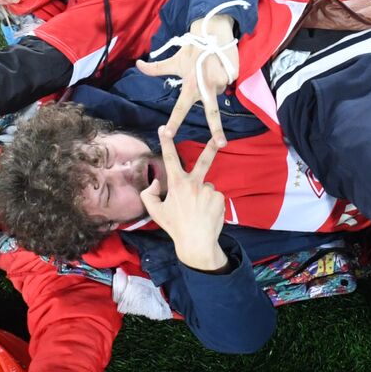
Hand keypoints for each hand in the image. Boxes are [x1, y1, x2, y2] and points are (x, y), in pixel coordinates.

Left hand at [134, 13, 238, 144]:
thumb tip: (138, 64)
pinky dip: (223, 77)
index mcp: (190, 84)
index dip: (174, 122)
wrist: (212, 30)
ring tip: (211, 67)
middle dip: (217, 130)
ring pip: (218, 91)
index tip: (167, 135)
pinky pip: (227, 82)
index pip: (180, 107)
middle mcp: (206, 85)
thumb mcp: (175, 60)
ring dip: (215, 84)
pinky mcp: (233, 75)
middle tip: (221, 144)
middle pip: (211, 112)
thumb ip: (156, 68)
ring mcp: (221, 80)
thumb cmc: (192, 49)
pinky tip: (220, 65)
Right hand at [139, 126, 227, 271]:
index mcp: (177, 184)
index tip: (164, 128)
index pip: (169, 159)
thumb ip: (150, 193)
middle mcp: (194, 184)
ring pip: (205, 186)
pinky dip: (211, 202)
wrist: (196, 243)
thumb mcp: (155, 211)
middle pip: (203, 160)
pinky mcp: (220, 198)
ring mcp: (209, 190)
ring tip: (197, 211)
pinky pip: (214, 196)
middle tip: (217, 137)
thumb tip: (157, 181)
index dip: (166, 142)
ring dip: (202, 195)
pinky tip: (206, 213)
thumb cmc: (174, 226)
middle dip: (210, 146)